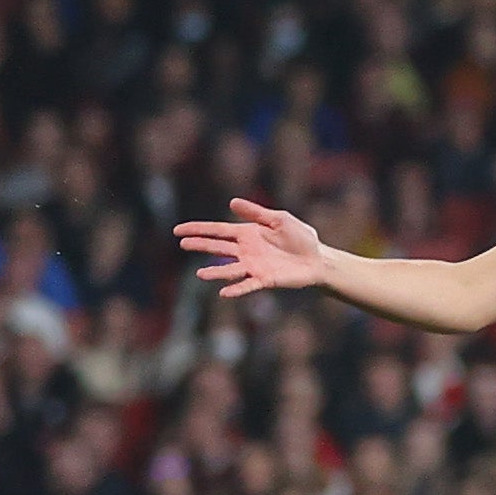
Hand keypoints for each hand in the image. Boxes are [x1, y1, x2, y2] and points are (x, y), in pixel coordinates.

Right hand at [175, 198, 326, 299]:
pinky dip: (236, 289)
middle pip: (218, 247)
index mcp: (247, 233)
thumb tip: (231, 202)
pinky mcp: (264, 279)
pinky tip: (223, 292)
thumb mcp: (279, 219)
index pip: (218, 230)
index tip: (178, 230)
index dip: (198, 230)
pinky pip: (247, 285)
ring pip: (229, 269)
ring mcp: (253, 266)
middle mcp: (246, 251)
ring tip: (200, 273)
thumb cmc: (300, 238)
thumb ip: (256, 213)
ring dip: (215, 272)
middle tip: (182, 244)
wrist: (317, 259)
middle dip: (200, 245)